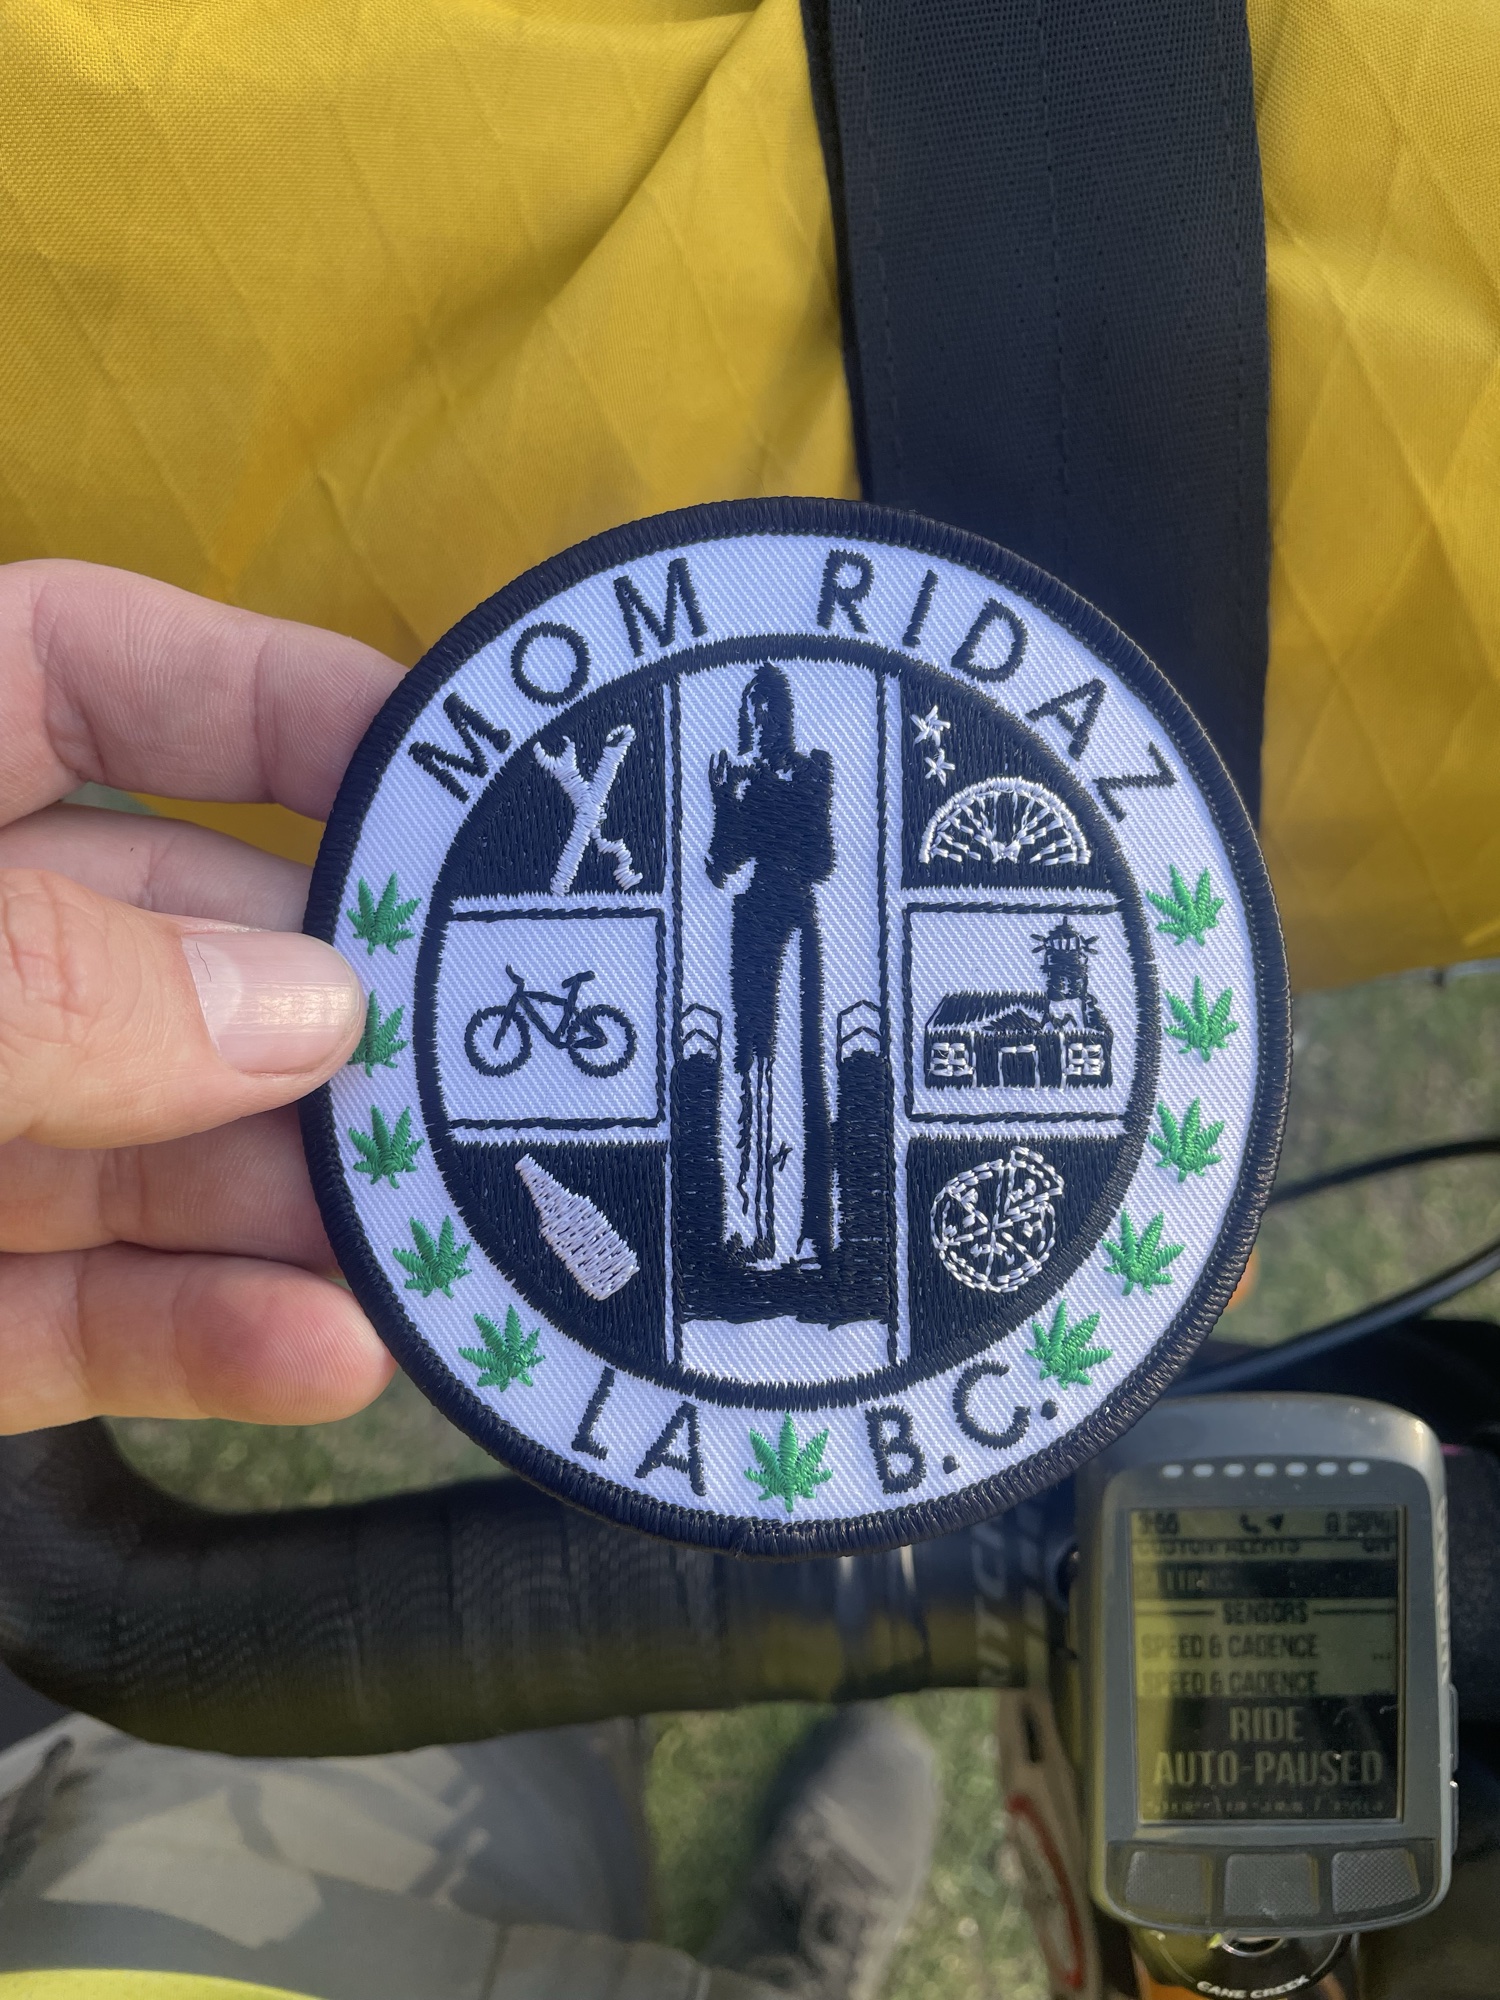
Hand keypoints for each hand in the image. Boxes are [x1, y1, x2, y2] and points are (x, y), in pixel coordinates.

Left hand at [0, 560, 404, 1433]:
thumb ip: (51, 988)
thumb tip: (309, 1009)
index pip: (87, 674)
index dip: (284, 707)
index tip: (470, 785)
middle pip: (168, 947)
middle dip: (337, 1013)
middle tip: (517, 1068)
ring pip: (150, 1151)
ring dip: (301, 1204)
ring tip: (461, 1243)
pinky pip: (71, 1318)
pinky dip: (195, 1339)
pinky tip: (330, 1356)